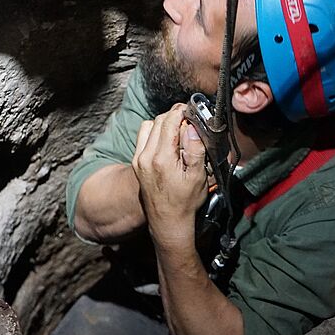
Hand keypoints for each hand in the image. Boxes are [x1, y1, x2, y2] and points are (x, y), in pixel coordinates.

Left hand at [132, 104, 207, 245]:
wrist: (167, 222)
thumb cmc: (185, 202)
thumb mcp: (197, 177)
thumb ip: (195, 149)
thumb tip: (192, 127)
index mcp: (161, 158)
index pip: (169, 121)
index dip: (181, 111)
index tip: (192, 111)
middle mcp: (145, 156)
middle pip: (158, 121)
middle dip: (173, 116)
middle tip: (189, 120)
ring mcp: (138, 160)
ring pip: (148, 127)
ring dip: (163, 124)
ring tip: (178, 131)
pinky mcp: (136, 163)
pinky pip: (142, 138)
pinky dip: (154, 133)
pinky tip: (167, 142)